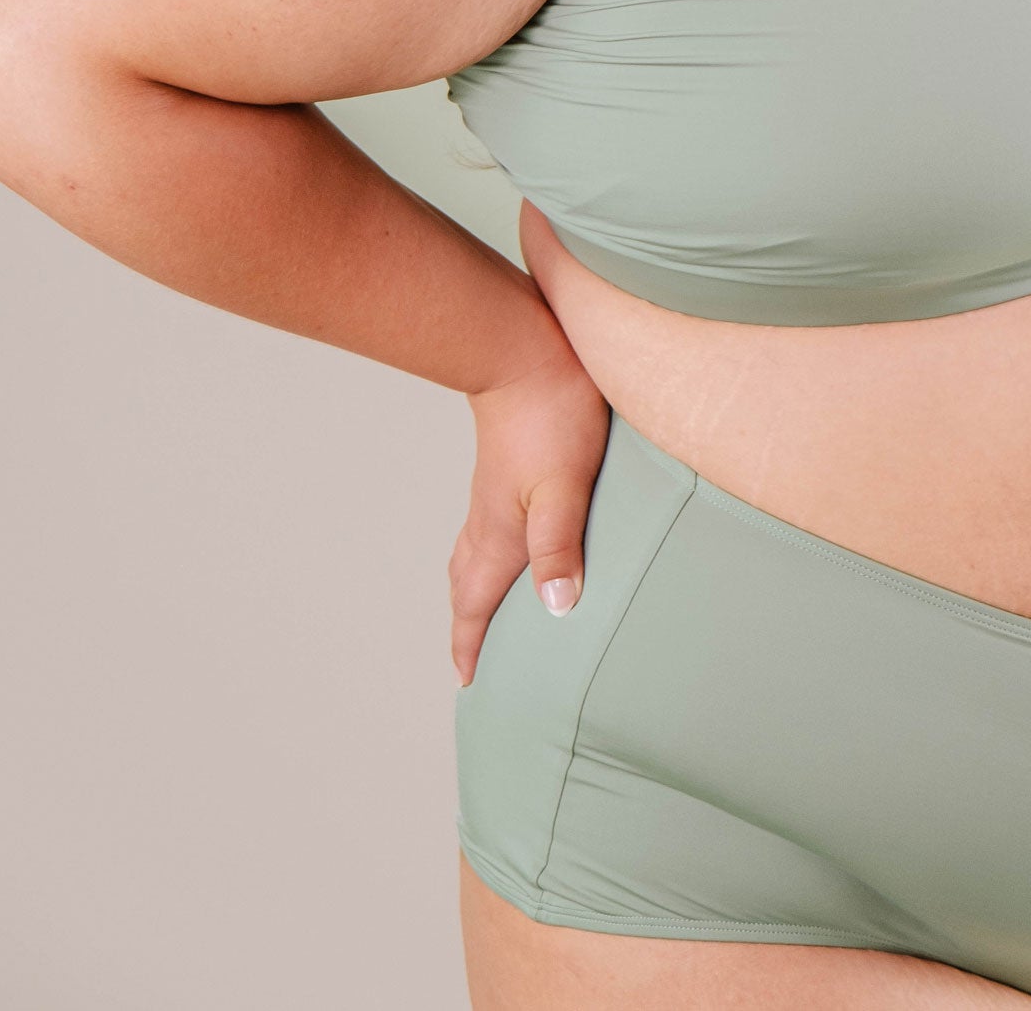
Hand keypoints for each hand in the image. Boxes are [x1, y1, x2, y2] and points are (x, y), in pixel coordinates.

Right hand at [448, 346, 612, 685]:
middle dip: (467, 624)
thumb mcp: (565, 485)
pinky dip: (487, 552)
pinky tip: (510, 540)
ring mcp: (493, 490)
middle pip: (465, 583)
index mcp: (498, 532)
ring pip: (471, 552)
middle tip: (472, 657)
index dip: (471, 644)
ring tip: (484, 608)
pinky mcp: (504, 467)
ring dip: (473, 587)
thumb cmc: (551, 413)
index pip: (475, 602)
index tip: (468, 682)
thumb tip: (556, 609)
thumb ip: (559, 545)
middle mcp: (487, 517)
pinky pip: (486, 525)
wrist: (524, 347)